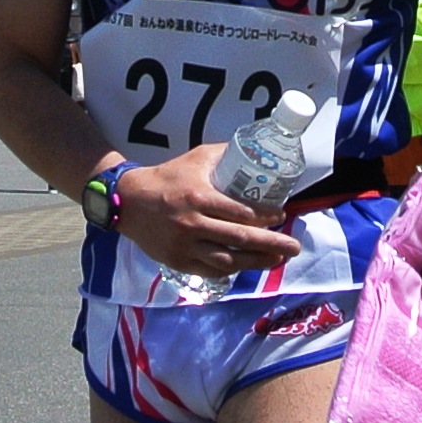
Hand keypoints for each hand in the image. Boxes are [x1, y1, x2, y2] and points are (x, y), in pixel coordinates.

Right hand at [109, 145, 302, 275]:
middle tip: (293, 247)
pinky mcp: (176, 261)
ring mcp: (184, 246)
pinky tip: (246, 266)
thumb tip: (256, 151)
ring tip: (276, 259)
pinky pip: (209, 270)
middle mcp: (192, 224)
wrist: (128, 201)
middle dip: (271, 244)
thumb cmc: (168, 177)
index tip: (281, 216)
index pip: (240, 212)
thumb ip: (225, 155)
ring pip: (226, 260)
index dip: (265, 217)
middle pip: (239, 238)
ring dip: (255, 262)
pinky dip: (231, 270)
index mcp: (199, 197)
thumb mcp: (196, 159)